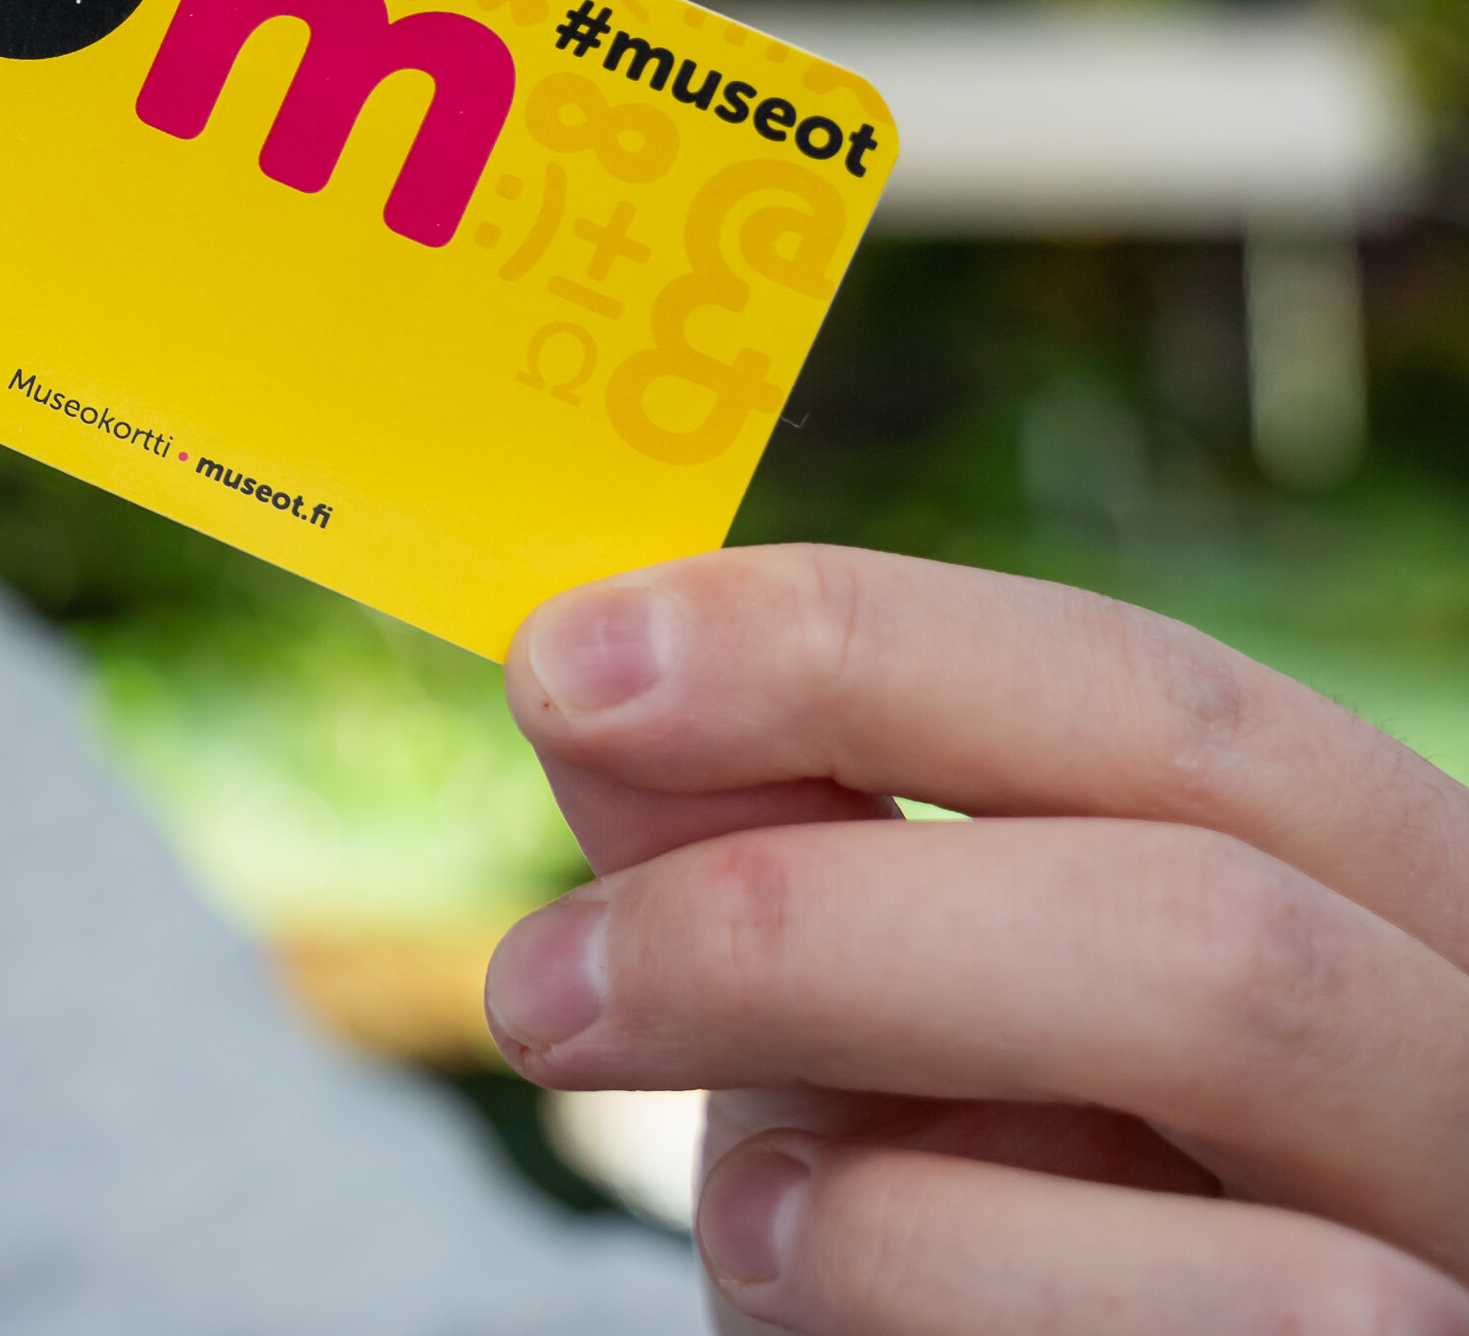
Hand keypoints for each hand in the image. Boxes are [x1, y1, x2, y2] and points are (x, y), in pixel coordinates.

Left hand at [487, 545, 1468, 1332]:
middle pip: (1203, 885)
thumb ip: (771, 849)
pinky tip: (809, 1286)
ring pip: (1235, 1033)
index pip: (1162, 695)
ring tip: (725, 1202)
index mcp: (1370, 901)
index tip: (568, 662)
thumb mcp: (862, 1041)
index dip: (860, 643)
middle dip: (815, 909)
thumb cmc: (958, 1259)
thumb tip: (597, 664)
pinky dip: (941, 1275)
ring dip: (881, 1108)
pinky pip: (1245, 1307)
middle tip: (542, 984)